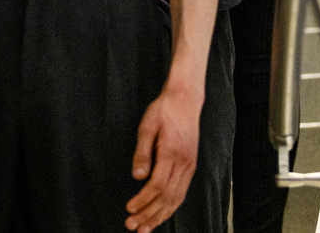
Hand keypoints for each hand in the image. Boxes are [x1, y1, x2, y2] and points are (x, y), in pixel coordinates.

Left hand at [126, 82, 202, 231]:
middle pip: (167, 198)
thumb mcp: (147, 126)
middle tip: (133, 227)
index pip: (157, 185)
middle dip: (150, 215)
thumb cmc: (163, 110)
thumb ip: (142, 152)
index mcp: (172, 154)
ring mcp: (190, 167)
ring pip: (176, 199)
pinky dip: (170, 207)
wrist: (185, 100)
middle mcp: (184, 164)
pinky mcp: (190, 166)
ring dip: (160, 216)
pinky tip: (161, 214)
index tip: (129, 209)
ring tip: (145, 229)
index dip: (143, 200)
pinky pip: (181, 192)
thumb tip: (137, 177)